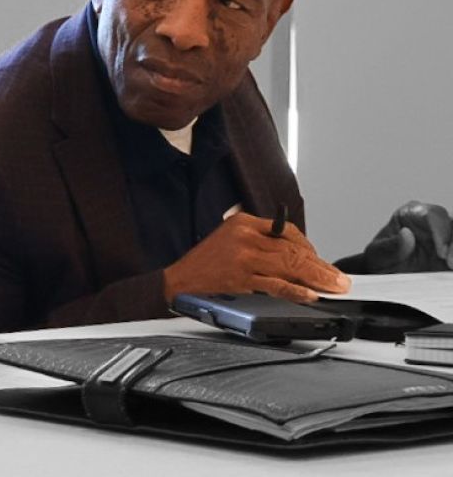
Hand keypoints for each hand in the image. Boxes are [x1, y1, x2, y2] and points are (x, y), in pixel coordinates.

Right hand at [163, 212, 350, 303]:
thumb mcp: (229, 238)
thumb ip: (259, 240)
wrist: (179, 281)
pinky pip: (276, 285)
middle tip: (340, 279)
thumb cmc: (205, 263)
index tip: (322, 262)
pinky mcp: (241, 279)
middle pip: (293, 250)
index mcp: (243, 223)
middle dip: (321, 266)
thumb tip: (295, 255)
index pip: (287, 232)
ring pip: (289, 266)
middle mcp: (245, 237)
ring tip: (334, 287)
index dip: (310, 248)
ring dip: (317, 278)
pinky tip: (310, 294)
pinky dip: (296, 290)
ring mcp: (243, 258)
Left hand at [360, 201, 452, 272]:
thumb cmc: (380, 261)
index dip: (441, 232)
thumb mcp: (377, 256)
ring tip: (451, 268)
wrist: (384, 277)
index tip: (440, 253)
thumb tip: (406, 235)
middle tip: (450, 264)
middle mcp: (432, 222)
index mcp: (412, 214)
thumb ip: (390, 247)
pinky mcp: (451, 252)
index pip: (433, 214)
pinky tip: (451, 270)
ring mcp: (444, 238)